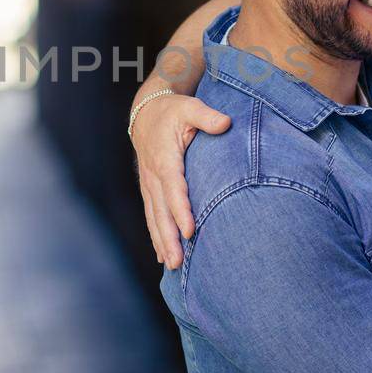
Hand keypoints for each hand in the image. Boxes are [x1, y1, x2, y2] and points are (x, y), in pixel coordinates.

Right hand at [132, 92, 230, 267]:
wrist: (146, 113)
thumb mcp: (190, 107)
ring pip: (154, 217)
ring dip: (162, 242)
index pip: (173, 187)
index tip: (190, 230)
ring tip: (172, 265)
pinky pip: (152, 216)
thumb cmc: (173, 111)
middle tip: (178, 261)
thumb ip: (206, 116)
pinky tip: (163, 257)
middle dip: (169, 237)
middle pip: (161, 210)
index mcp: (165, 158)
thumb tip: (225, 123)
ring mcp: (149, 185)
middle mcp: (153, 175)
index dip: (181, 209)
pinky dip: (156, 237)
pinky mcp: (149, 190)